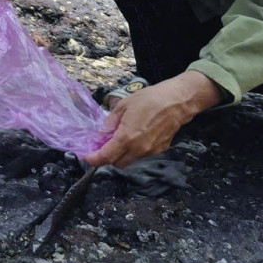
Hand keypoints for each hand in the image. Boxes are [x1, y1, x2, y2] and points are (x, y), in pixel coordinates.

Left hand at [82, 72, 221, 167]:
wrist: (177, 102)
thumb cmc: (149, 99)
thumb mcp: (123, 105)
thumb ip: (110, 122)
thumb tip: (102, 133)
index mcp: (127, 138)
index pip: (106, 157)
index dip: (94, 159)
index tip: (86, 157)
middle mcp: (139, 149)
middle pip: (117, 163)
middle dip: (108, 157)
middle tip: (104, 145)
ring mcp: (151, 151)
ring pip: (130, 160)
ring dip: (122, 154)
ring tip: (121, 137)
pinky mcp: (160, 150)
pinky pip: (142, 154)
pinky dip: (135, 149)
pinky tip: (137, 135)